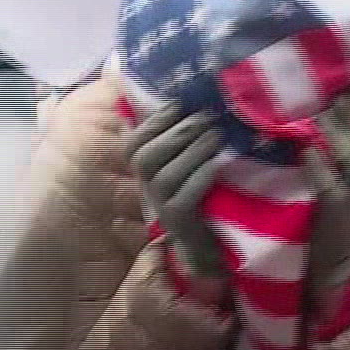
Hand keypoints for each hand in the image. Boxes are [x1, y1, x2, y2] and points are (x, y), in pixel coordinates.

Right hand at [129, 104, 226, 282]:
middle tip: (207, 117)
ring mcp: (160, 209)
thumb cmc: (199, 198)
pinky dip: (200, 178)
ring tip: (217, 135)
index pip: (133, 145)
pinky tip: (216, 164)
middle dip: (178, 132)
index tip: (178, 104)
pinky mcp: (179, 223)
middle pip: (146, 158)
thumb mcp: (186, 168)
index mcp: (146, 173)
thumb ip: (178, 143)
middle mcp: (147, 190)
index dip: (153, 122)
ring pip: (166, 176)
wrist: (207, 246)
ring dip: (192, 151)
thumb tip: (181, 103)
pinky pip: (184, 199)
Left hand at [305, 84, 349, 303]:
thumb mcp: (348, 173)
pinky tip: (307, 152)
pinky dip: (320, 170)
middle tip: (341, 92)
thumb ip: (349, 143)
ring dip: (341, 137)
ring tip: (324, 116)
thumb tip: (338, 103)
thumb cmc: (338, 207)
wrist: (336, 257)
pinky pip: (330, 189)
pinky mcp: (336, 212)